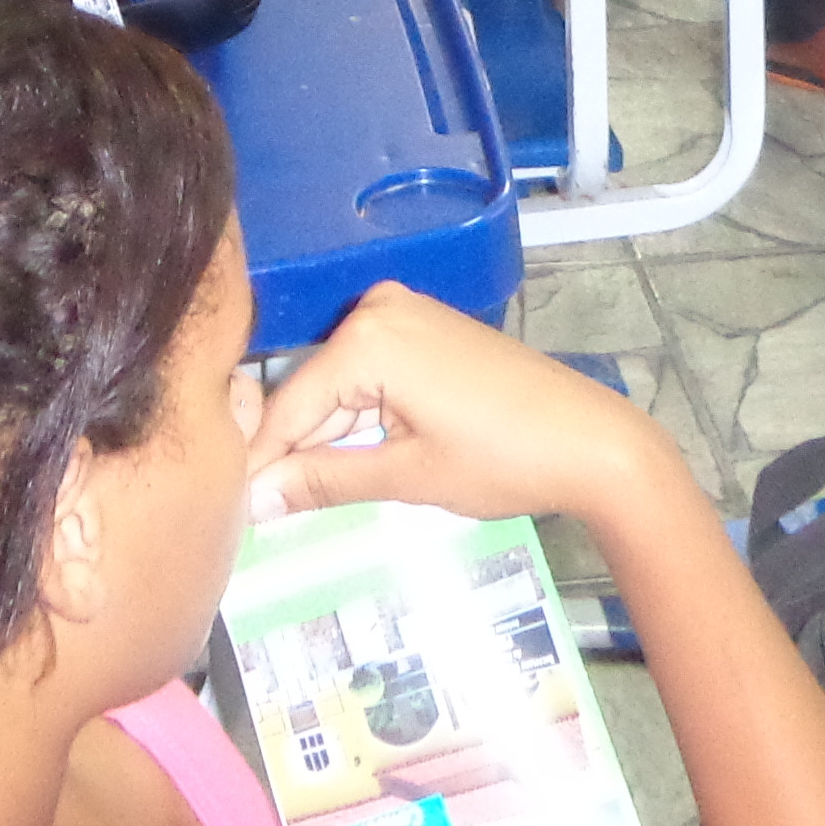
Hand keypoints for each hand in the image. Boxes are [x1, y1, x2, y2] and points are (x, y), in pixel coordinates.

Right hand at [251, 282, 683, 532]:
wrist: (591, 441)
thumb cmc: (502, 460)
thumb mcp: (406, 476)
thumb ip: (324, 480)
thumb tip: (252, 501)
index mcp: (367, 337)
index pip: (287, 406)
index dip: (259, 464)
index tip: (233, 513)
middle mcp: (377, 309)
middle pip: (310, 391)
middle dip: (291, 450)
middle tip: (265, 516)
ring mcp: (404, 313)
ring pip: (337, 385)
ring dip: (323, 437)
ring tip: (299, 498)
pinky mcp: (425, 329)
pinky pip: (368, 373)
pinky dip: (356, 417)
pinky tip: (348, 460)